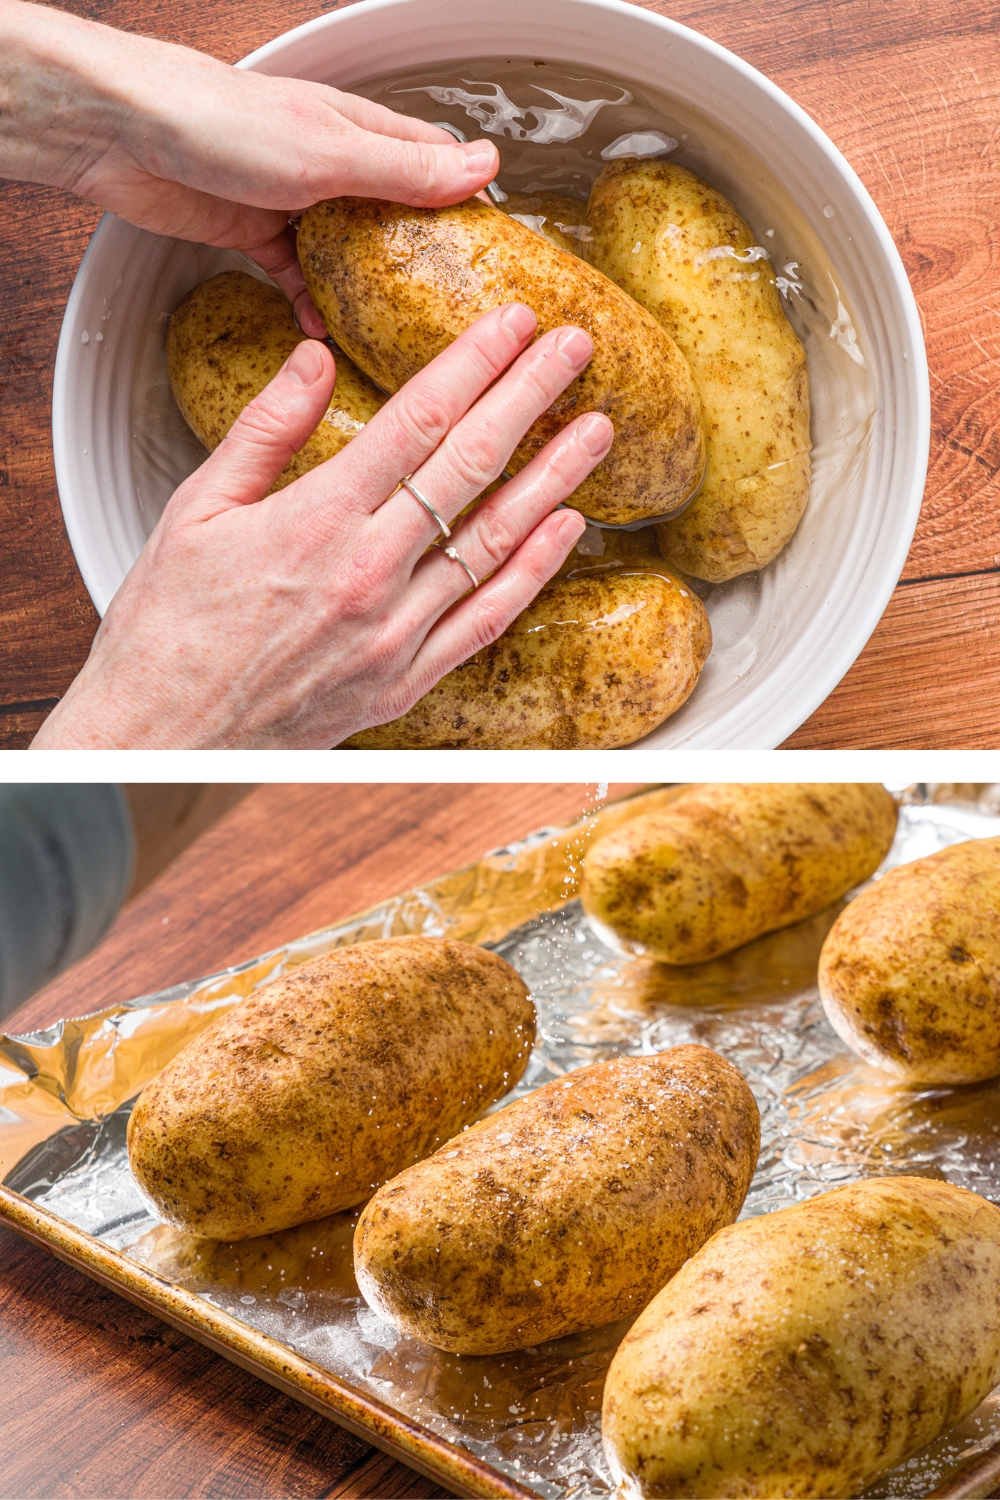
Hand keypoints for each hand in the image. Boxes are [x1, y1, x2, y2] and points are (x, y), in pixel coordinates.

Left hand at [0, 0, 499, 333]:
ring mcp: (295, 202)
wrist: (123, 134)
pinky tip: (324, 334)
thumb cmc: (220, 122)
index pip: (435, 164)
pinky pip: (298, 278)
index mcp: (361, 132)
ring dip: (368, 292)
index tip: (496, 252)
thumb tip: (485, 166)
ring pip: (348, 255)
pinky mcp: (257, 233)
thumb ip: (405, 170)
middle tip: (451, 311)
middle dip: (422, 261)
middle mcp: (334, 165)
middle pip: (395, 217)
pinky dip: (313, 305)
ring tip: (396, 335)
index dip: (468, 202)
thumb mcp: (330, 153)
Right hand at [33, 305, 611, 748]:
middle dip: (530, 397)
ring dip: (554, 478)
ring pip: (494, 541)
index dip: (475, 363)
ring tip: (597, 429)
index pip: (418, 420)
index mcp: (316, 521)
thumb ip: (265, 429)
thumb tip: (316, 357)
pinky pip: (486, 618)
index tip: (515, 322)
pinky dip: (532, 571)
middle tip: (576, 347)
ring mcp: (395, 633)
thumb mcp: (196, 509)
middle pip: (470, 467)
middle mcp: (368, 575)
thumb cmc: (169, 627)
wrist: (165, 736)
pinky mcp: (406, 681)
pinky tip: (568, 528)